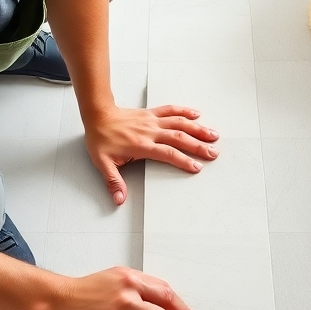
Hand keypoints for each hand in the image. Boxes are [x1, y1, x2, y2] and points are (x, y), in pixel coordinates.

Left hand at [85, 103, 219, 204]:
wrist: (97, 115)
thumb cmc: (100, 138)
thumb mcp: (103, 163)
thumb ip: (113, 182)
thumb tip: (119, 199)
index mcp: (141, 145)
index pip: (167, 153)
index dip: (183, 160)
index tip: (196, 167)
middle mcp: (150, 132)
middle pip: (179, 138)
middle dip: (198, 145)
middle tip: (213, 152)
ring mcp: (152, 121)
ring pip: (179, 123)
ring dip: (197, 129)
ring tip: (213, 135)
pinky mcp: (151, 113)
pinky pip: (170, 110)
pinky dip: (184, 111)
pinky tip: (196, 114)